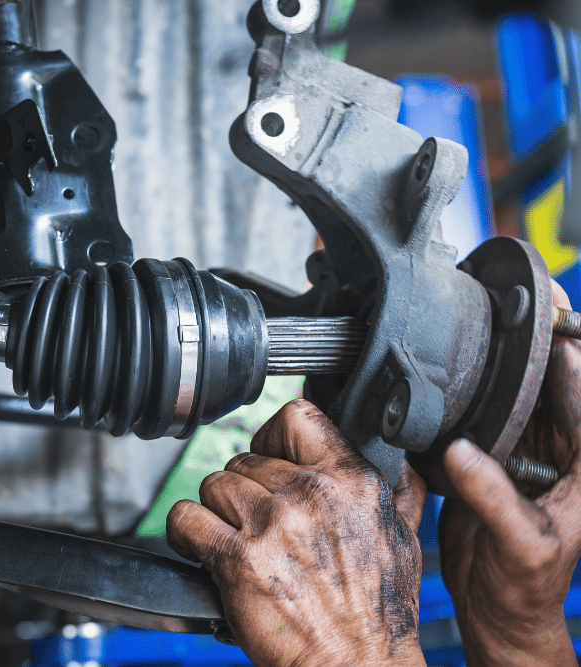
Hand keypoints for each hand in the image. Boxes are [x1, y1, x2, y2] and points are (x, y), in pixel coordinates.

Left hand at [166, 400, 427, 666]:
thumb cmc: (378, 615)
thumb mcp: (404, 539)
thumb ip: (397, 491)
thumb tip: (396, 461)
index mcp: (351, 481)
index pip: (295, 417)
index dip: (272, 436)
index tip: (268, 456)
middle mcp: (311, 495)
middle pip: (244, 459)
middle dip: (244, 491)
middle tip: (256, 524)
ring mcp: (273, 524)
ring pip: (214, 485)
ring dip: (216, 512)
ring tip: (233, 538)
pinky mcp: (238, 559)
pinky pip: (186, 519)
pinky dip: (184, 532)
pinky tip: (200, 547)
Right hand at [440, 282, 580, 666]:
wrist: (496, 610)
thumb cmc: (526, 586)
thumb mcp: (520, 542)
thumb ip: (492, 496)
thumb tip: (460, 452)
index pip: (578, 398)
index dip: (569, 355)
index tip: (552, 319)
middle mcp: (555, 456)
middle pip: (549, 387)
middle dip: (536, 346)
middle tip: (520, 303)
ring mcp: (523, 457)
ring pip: (516, 398)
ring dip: (503, 366)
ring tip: (484, 324)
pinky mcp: (490, 463)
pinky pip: (483, 419)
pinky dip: (472, 396)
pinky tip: (456, 374)